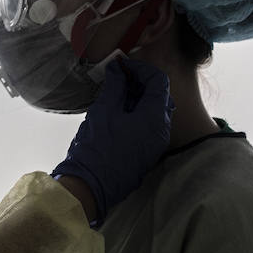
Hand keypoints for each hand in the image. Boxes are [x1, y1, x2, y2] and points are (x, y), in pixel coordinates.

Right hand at [51, 58, 172, 224]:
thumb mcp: (105, 109)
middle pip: (160, 96)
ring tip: (116, 92)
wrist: (90, 186)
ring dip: (139, 98)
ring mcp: (156, 145)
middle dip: (141, 82)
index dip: (141, 69)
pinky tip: (118, 110)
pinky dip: (138, 113)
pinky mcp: (147, 154)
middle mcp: (162, 132)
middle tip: (119, 76)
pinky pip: (149, 126)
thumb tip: (118, 69)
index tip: (122, 66)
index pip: (159, 82)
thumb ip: (115, 85)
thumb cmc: (96, 147)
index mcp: (155, 118)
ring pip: (155, 112)